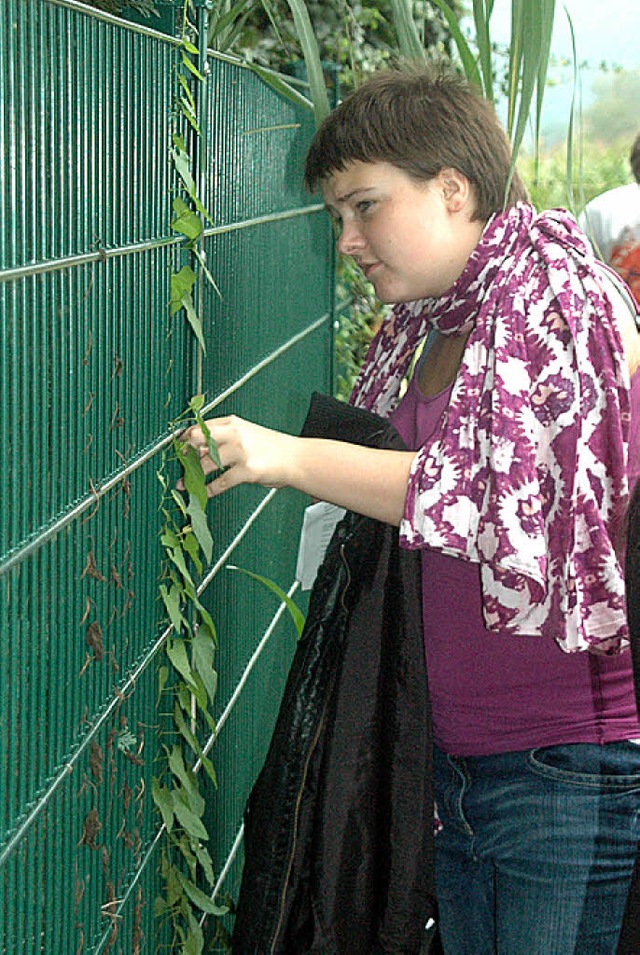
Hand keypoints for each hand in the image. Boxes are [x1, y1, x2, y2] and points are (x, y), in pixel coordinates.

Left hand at [178, 415, 296, 497]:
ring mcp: (240, 452)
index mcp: (233, 422)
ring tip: (186, 483)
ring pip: (206, 463)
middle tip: (180, 464)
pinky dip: (208, 490)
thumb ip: (223, 439)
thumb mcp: (247, 434)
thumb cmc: (272, 448)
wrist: (297, 459)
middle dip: (185, 452)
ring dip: (193, 476)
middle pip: (197, 438)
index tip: (178, 448)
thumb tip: (198, 451)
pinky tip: (203, 493)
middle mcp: (234, 433)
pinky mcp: (246, 471)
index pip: (200, 426)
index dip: (185, 438)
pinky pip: (219, 482)